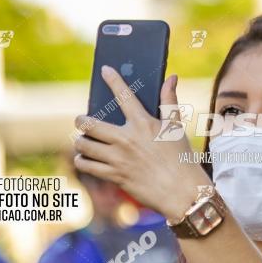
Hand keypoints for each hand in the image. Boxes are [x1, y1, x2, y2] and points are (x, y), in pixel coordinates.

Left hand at [73, 66, 210, 220]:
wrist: (181, 192)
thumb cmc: (181, 158)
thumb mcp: (176, 128)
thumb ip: (170, 101)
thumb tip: (171, 78)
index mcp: (143, 124)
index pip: (124, 95)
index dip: (113, 79)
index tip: (105, 70)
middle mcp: (127, 139)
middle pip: (89, 124)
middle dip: (81, 121)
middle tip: (82, 121)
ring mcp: (118, 159)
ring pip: (84, 145)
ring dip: (80, 141)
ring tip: (83, 141)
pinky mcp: (114, 176)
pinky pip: (87, 166)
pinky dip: (82, 161)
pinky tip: (85, 158)